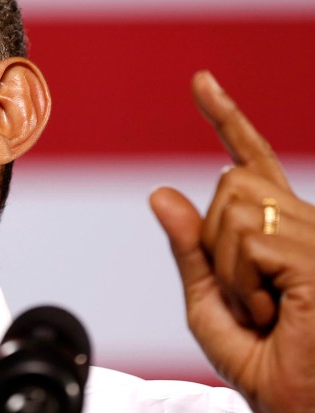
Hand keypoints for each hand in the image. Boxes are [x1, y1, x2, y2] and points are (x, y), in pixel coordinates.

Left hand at [150, 70, 314, 412]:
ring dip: (228, 271)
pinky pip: (247, 243)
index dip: (226, 119)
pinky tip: (272, 314)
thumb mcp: (208, 302)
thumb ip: (189, 248)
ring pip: (234, 210)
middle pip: (229, 184)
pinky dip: (242, 284)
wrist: (297, 407)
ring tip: (262, 311)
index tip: (201, 82)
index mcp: (278, 230)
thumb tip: (161, 193)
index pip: (250, 162)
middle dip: (214, 242)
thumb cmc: (261, 362)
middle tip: (246, 298)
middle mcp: (303, 224)